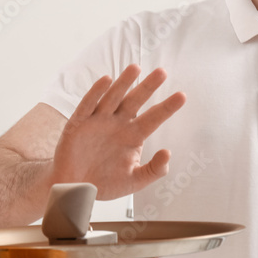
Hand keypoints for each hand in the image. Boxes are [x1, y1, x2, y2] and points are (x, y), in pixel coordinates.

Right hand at [50, 65, 185, 199]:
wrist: (75, 189)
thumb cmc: (105, 183)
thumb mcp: (134, 181)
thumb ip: (153, 170)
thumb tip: (168, 153)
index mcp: (133, 136)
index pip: (153, 118)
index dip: (167, 107)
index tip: (182, 96)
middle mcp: (117, 124)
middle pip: (135, 101)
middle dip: (148, 87)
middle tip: (162, 72)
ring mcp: (98, 121)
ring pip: (113, 97)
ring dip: (124, 83)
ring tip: (136, 68)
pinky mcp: (79, 123)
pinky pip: (88, 105)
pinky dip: (96, 92)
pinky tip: (107, 80)